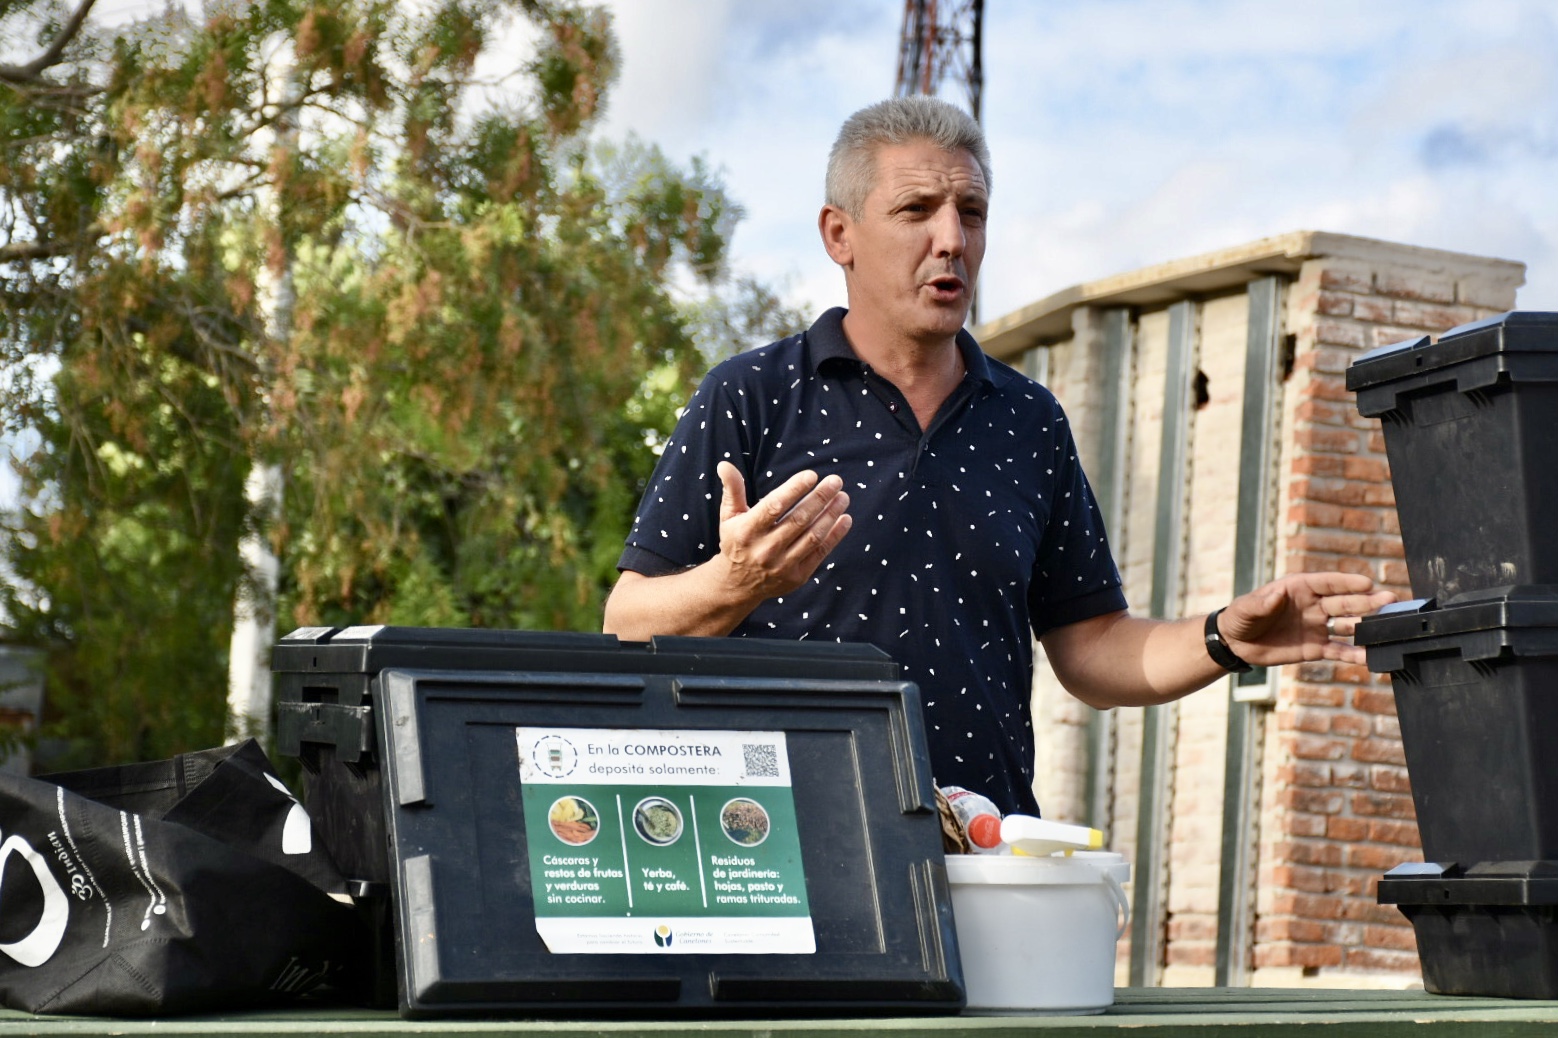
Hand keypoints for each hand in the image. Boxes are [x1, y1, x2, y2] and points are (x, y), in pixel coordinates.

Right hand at [715, 461, 851, 601]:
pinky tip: (845, 519)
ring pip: (813, 536)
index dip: (794, 489)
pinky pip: (820, 553)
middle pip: (799, 520)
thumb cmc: (736, 542)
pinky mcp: (797, 577)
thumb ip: (732, 490)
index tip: (811, 475)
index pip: (774, 506)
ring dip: (831, 515)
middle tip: (836, 481)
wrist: (737, 585)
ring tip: (843, 497)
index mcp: (747, 531)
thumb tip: (725, 464)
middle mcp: (765, 549)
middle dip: (820, 498)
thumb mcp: (729, 516)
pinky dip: (835, 536)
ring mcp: (783, 565)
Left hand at [1217, 573, 1397, 667]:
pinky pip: (1338, 650)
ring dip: (1367, 626)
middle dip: (1367, 601)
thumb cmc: (1241, 617)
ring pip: (1347, 625)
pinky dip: (1354, 654)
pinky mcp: (1315, 648)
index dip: (1347, 582)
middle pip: (1345, 602)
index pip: (1328, 583)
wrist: (1235, 643)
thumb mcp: (1247, 608)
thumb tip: (1277, 595)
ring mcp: (1317, 627)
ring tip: (1388, 628)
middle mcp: (1313, 605)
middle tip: (1389, 600)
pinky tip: (1369, 656)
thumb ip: (1262, 603)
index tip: (1367, 583)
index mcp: (1299, 588)